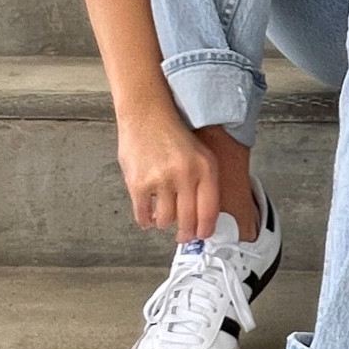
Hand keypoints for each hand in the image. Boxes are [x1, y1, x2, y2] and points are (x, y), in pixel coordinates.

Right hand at [115, 103, 220, 240]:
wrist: (146, 114)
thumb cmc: (173, 134)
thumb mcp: (201, 154)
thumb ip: (205, 183)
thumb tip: (203, 219)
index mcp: (205, 167)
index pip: (210, 211)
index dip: (206, 229)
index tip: (202, 235)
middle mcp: (185, 175)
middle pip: (188, 221)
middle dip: (185, 233)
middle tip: (182, 234)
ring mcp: (161, 180)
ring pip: (166, 221)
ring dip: (164, 222)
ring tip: (163, 214)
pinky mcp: (138, 183)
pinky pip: (143, 216)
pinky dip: (146, 220)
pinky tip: (149, 213)